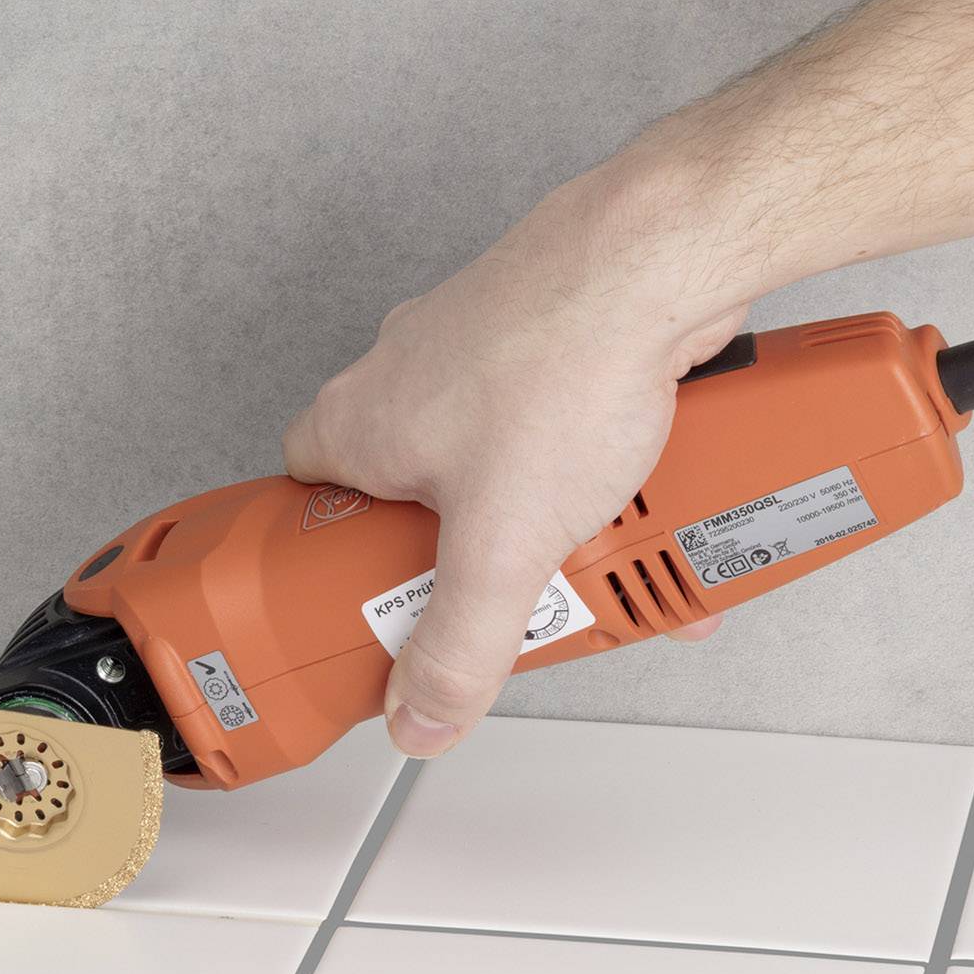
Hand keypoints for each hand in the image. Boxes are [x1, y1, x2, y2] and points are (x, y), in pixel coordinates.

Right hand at [282, 163, 749, 758]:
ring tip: (598, 553)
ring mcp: (474, 344)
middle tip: (511, 596)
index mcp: (356, 422)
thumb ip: (458, 646)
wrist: (663, 257)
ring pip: (494, 462)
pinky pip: (555, 423)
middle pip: (414, 499)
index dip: (344, 572)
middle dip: (473, 560)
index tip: (381, 615)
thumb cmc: (567, 363)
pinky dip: (594, 467)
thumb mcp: (502, 549)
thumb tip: (419, 716)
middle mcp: (402, 372)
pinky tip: (644, 497)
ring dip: (544, 518)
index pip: (310, 511)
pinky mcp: (545, 330)